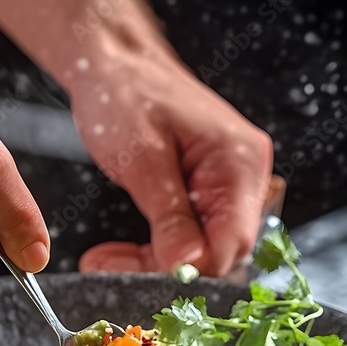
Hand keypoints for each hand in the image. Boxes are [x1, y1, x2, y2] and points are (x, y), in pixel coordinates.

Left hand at [70, 48, 272, 276]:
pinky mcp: (203, 196)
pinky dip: (152, 251)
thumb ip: (168, 214)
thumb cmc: (127, 93)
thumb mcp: (142, 158)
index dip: (192, 268)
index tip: (146, 280)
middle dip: (163, 269)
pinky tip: (117, 255)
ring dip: (151, 265)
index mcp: (240, 162)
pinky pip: (186, 239)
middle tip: (109, 270)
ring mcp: (225, 188)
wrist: (113, 65)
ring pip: (198, 251)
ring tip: (104, 263)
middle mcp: (243, 178)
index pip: (233, 240)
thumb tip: (185, 264)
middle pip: (218, 252)